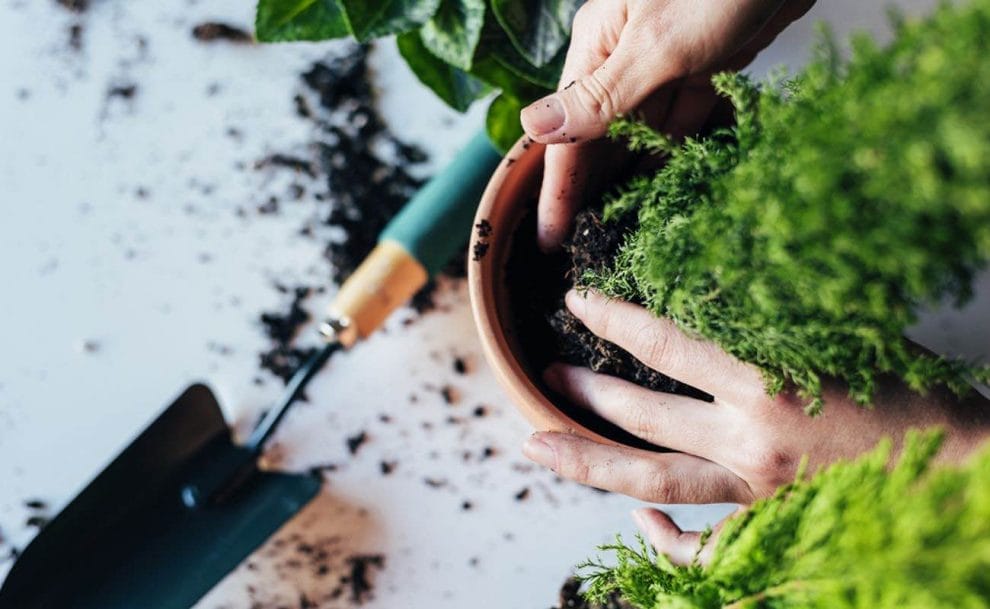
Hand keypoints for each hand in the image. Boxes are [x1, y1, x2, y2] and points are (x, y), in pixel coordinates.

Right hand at [520, 0, 815, 249]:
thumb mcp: (657, 44)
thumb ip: (601, 95)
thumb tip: (536, 127)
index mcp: (599, 44)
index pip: (567, 130)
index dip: (557, 187)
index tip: (549, 237)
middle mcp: (624, 53)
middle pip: (600, 134)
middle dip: (591, 186)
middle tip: (585, 242)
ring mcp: (665, 59)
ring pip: (641, 129)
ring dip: (632, 172)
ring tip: (621, 225)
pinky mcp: (705, 61)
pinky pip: (683, 116)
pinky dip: (677, 147)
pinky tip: (669, 180)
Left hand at [521, 290, 989, 562]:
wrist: (961, 466)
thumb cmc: (906, 392)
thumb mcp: (838, 335)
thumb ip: (770, 320)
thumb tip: (711, 286)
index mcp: (766, 381)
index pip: (664, 345)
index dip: (611, 319)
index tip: (576, 301)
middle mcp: (750, 440)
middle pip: (640, 416)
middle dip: (583, 393)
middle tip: (546, 375)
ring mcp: (755, 492)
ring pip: (651, 479)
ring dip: (586, 462)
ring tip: (537, 444)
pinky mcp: (769, 527)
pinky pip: (702, 549)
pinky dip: (664, 541)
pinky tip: (636, 520)